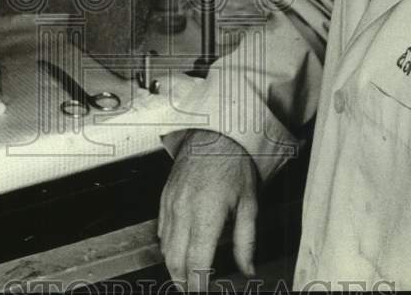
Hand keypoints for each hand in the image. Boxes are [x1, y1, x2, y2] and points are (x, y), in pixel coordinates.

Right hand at [158, 130, 258, 290]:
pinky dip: (167, 246)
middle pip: (175, 261)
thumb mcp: (249, 203)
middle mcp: (183, 211)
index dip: (198, 286)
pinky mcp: (165, 196)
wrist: (215, 132)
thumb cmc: (234, 163)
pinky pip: (161, 230)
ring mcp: (170, 204)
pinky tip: (178, 250)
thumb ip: (246, 241)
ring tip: (186, 278)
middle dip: (182, 282)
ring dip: (173, 267)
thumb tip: (248, 269)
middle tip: (192, 290)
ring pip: (164, 248)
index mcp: (205, 215)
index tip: (202, 293)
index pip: (196, 263)